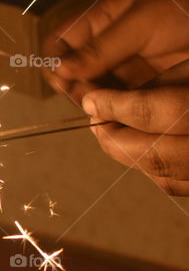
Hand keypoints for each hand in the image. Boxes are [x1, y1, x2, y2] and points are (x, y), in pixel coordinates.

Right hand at [44, 0, 188, 102]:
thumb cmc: (186, 10)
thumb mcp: (141, 24)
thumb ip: (100, 47)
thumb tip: (60, 70)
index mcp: (98, 20)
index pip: (57, 44)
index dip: (54, 63)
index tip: (65, 81)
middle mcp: (104, 46)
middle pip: (70, 74)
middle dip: (76, 87)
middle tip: (92, 96)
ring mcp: (121, 68)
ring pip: (92, 92)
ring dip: (95, 102)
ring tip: (108, 106)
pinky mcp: (139, 88)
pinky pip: (116, 103)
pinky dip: (114, 110)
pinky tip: (122, 112)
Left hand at [81, 60, 188, 194]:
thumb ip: (162, 86)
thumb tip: (112, 105)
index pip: (161, 112)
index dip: (119, 107)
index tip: (92, 101)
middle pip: (157, 154)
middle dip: (116, 140)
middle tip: (95, 123)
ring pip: (165, 174)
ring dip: (129, 155)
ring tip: (110, 134)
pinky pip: (178, 184)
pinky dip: (152, 167)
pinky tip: (138, 148)